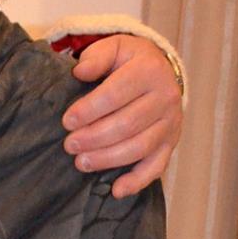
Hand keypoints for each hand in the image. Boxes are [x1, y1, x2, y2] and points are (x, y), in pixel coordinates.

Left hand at [62, 33, 181, 197]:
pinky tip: (116, 190)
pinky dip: (138, 181)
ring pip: (139, 147)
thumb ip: (97, 56)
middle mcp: (165, 97)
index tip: (67, 121)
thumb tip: (80, 71)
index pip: (116, 94)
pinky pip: (157, 166)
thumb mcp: (114, 47)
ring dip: (108, 159)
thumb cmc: (129, 61)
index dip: (90, 110)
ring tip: (81, 163)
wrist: (160, 70)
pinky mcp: (170, 143)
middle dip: (94, 138)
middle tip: (69, 145)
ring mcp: (170, 123)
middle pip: (127, 124)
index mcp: (149, 71)